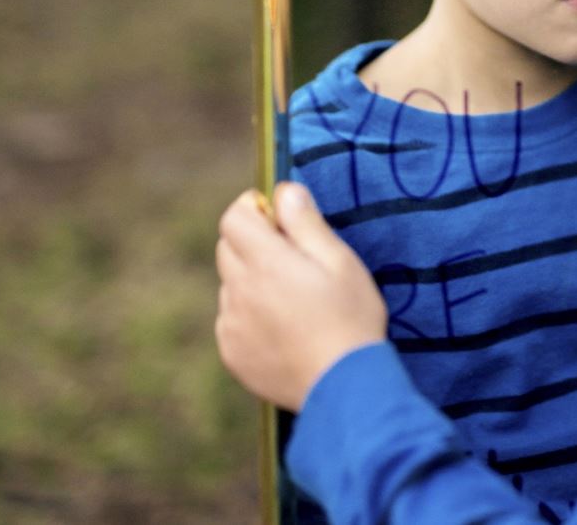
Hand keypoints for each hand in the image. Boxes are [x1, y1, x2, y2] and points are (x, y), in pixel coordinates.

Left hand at [215, 182, 388, 410]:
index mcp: (264, 263)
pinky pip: (232, 320)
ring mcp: (232, 326)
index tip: (278, 216)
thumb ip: (305, 222)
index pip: (233, 218)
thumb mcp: (339, 261)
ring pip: (230, 285)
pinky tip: (285, 327)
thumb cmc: (350, 317)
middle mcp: (239, 292)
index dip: (253, 208)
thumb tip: (283, 190)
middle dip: (252, 241)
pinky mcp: (233, 354)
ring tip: (294, 298)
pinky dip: (250, 314)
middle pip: (227, 248)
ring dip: (251, 279)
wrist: (343, 386)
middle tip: (292, 255)